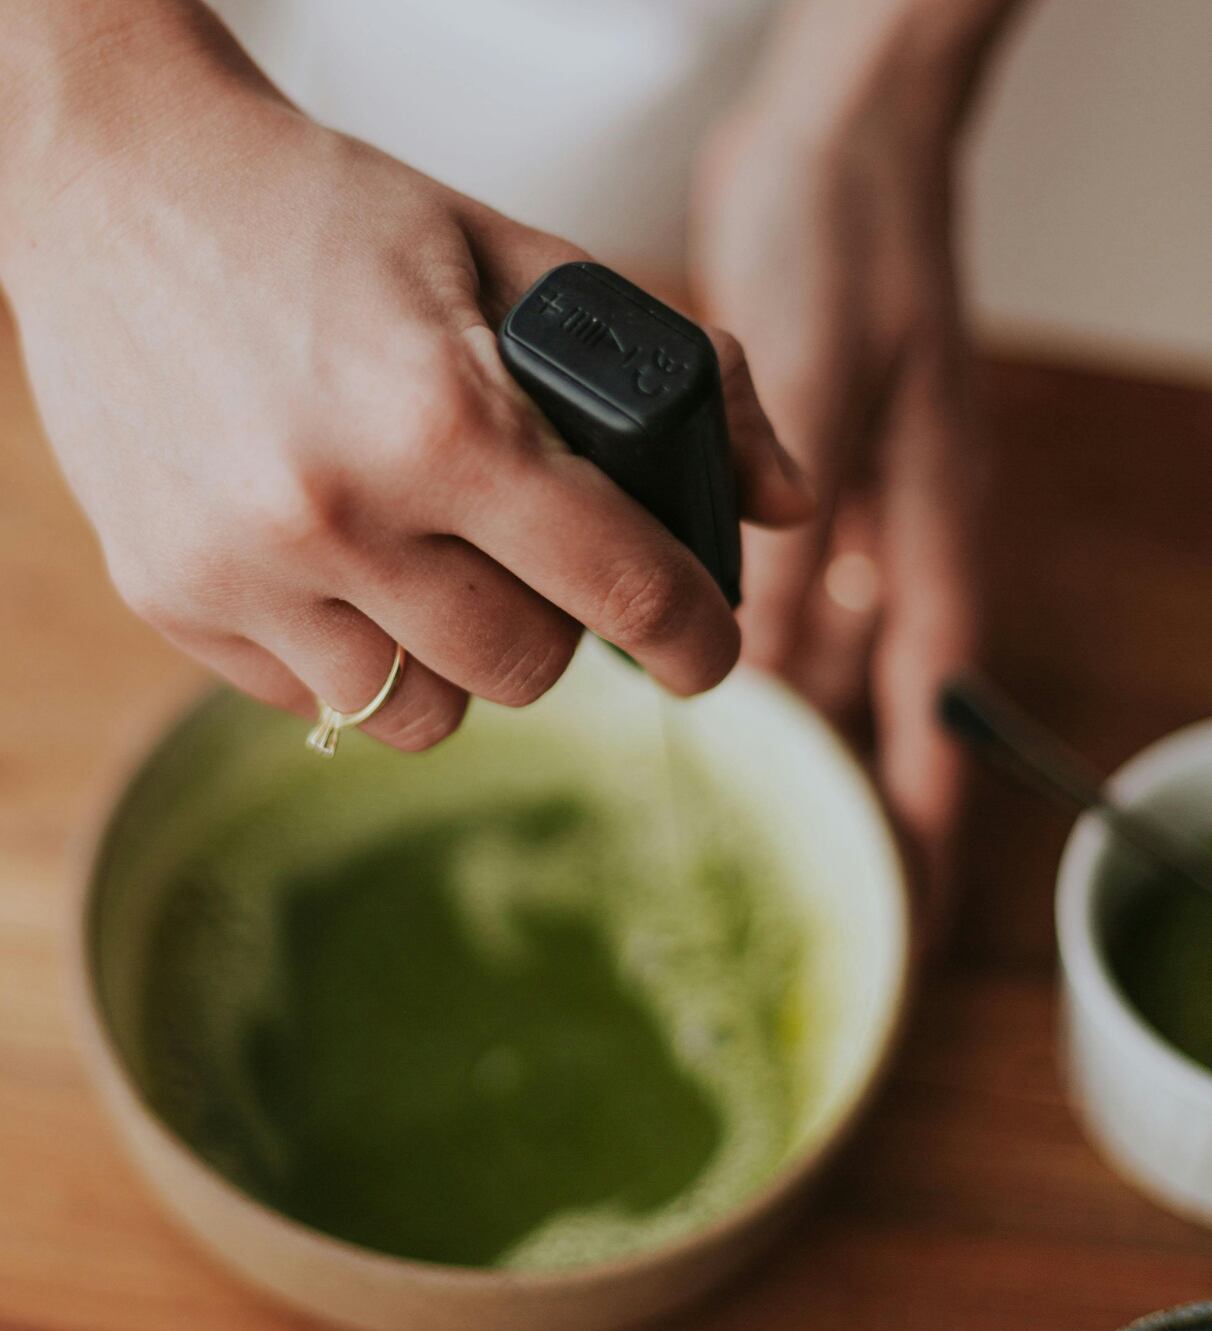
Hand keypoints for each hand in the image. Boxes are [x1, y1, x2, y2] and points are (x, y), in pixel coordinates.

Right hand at [0, 29, 810, 751]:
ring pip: (416, 712)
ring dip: (450, 657)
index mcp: (445, 417)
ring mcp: (241, 569)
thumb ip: (674, 378)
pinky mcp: (167, 597)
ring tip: (421, 568)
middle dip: (557, 631)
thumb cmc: (328, 212)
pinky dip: (348, 652)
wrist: (108, 179)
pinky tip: (327, 566)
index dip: (693, 637)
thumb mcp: (514, 255)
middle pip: (524, 672)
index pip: (623, 586)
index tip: (706, 655)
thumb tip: (787, 502)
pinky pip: (311, 697)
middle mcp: (339, 513)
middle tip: (532, 570)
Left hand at [691, 79, 980, 929]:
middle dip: (850, 779)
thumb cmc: (848, 242)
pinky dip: (739, 631)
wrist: (831, 145)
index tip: (919, 897)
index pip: (932, 696)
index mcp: (922, 523)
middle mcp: (885, 529)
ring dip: (785, 712)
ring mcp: (840, 501)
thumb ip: (788, 526)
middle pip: (870, 687)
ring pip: (814, 642)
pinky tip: (687, 661)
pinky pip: (771, 582)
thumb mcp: (819, 388)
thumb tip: (766, 660)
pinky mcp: (789, 469)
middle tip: (824, 872)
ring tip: (749, 798)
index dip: (927, 796)